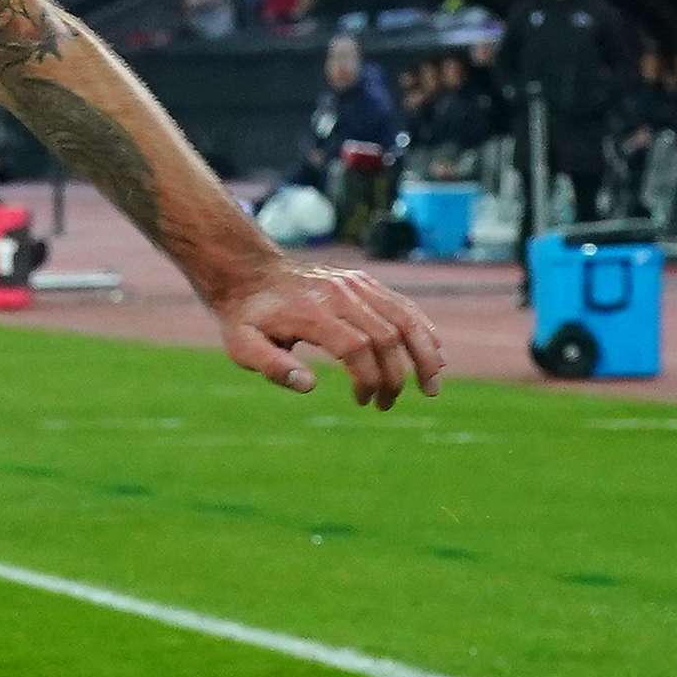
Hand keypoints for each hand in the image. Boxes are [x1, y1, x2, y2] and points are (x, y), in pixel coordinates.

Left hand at [211, 262, 446, 408]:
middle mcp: (340, 294)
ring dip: (425, 354)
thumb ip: (272, 367)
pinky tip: (434, 354)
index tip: (363, 401)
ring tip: (432, 387)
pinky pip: (402, 305)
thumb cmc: (247, 316)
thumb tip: (309, 386)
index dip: (368, 379)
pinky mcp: (363, 282)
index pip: (357, 347)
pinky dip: (422, 330)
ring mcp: (355, 284)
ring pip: (404, 317)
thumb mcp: (242, 346)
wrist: (250, 271)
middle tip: (387, 405)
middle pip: (386, 335)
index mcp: (313, 312)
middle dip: (395, 376)